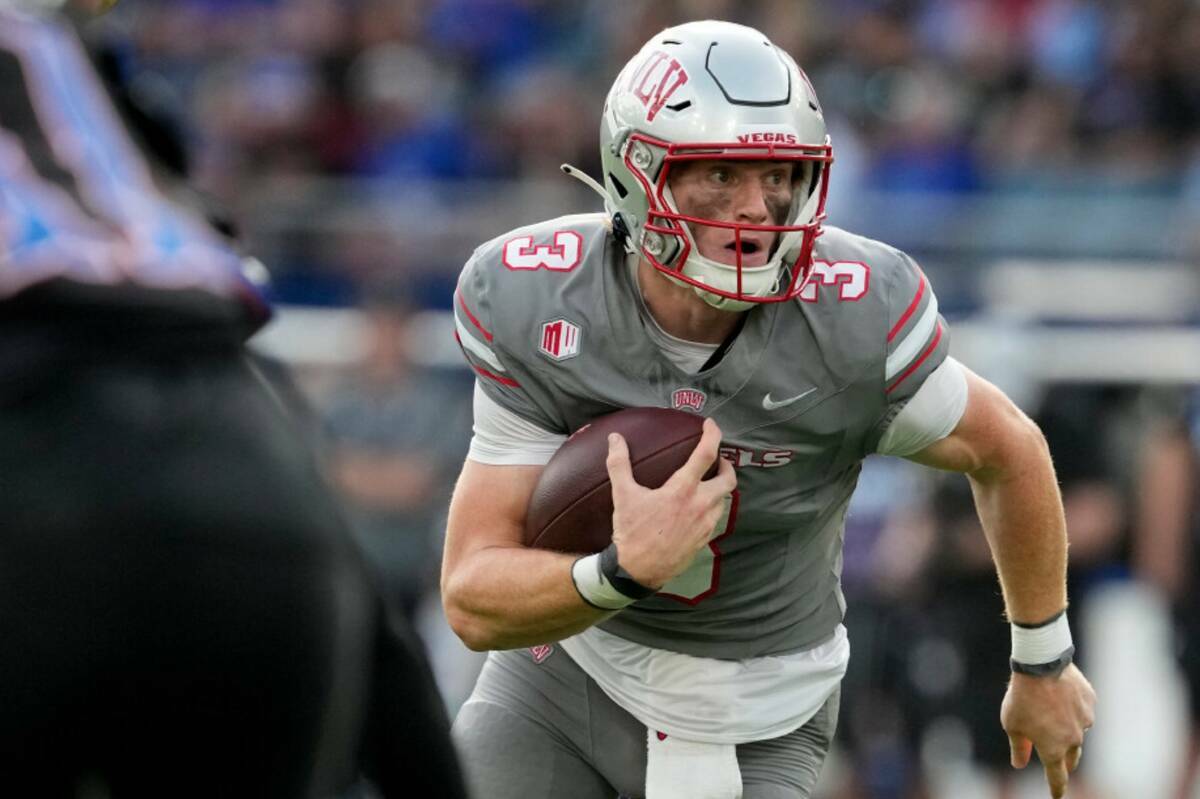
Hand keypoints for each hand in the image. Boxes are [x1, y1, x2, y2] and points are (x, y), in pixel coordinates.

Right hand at [606, 418, 736, 588]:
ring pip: (724, 500)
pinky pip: (715, 519)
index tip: (710, 425)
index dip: (713, 435)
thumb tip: (615, 439)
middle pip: (728, 478)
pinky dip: (711, 508)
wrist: (637, 571)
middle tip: (716, 460)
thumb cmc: (631, 532)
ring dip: (719, 488)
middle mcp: (700, 505)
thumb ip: (619, 463)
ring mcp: (705, 525)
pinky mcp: (704, 540)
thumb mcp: (622, 495)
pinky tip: (697, 509)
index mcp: (682, 490)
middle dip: (726, 465)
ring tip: (706, 484)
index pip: (706, 455)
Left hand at [1002, 663, 1095, 797]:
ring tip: (1053, 716)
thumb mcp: (1012, 724)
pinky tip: (1062, 699)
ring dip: (1068, 730)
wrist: (1041, 665)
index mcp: (1054, 748)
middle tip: (1061, 764)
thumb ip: (1018, 747)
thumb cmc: (1022, 697)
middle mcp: (1073, 738)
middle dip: (1065, 762)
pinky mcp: (1090, 703)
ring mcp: (1085, 720)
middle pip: (1071, 757)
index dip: (1056, 787)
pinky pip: (1082, 711)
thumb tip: (1018, 764)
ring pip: (1078, 731)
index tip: (1057, 795)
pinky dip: (1073, 710)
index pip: (1057, 776)